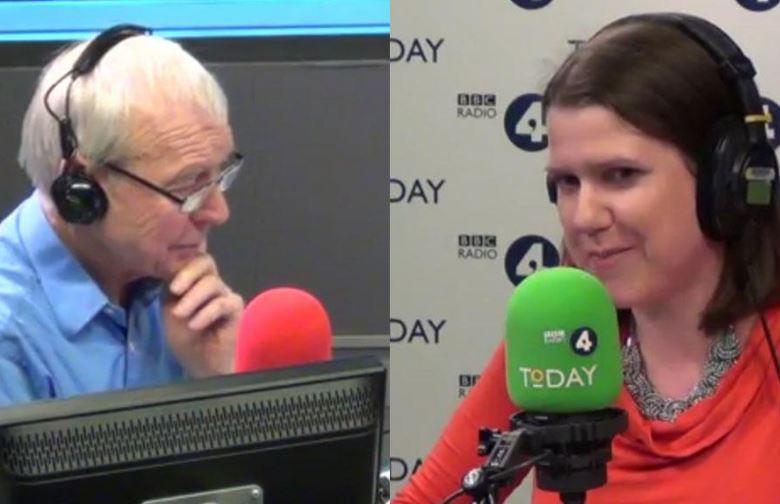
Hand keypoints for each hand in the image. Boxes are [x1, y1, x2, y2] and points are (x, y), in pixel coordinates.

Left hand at [162, 254, 243, 377]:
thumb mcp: (170, 310)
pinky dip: (206, 312)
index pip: (191, 260)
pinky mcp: (236, 309)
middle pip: (206, 262)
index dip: (180, 266)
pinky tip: (195, 324)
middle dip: (188, 273)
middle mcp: (212, 284)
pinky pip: (223, 303)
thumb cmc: (185, 338)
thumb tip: (171, 268)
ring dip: (193, 298)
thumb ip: (173, 289)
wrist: (201, 364)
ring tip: (180, 315)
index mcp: (194, 282)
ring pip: (212, 283)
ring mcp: (225, 295)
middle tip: (175, 290)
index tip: (169, 285)